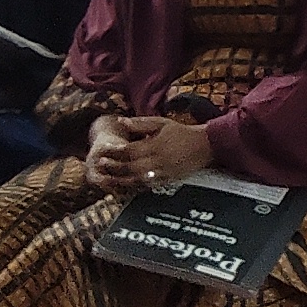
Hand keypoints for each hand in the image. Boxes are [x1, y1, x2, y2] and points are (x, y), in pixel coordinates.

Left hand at [85, 113, 213, 192]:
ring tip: (108, 178)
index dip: (115, 152)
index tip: (104, 151)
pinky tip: (126, 184)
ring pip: (137, 179)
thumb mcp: (162, 123)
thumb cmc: (182, 132)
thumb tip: (120, 121)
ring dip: (121, 179)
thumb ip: (140, 123)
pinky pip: (148, 185)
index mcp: (156, 145)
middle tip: (101, 164)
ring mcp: (164, 172)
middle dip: (114, 166)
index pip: (130, 150)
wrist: (206, 145)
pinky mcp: (168, 180)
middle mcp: (159, 160)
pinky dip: (135, 185)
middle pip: (131, 166)